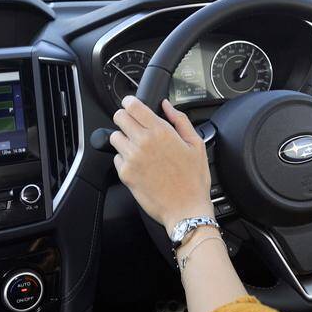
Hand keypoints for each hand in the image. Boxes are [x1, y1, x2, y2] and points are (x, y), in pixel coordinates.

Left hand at [110, 96, 213, 231]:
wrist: (185, 209)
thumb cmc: (193, 180)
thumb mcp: (196, 144)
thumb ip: (180, 120)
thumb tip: (167, 106)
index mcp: (161, 132)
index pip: (133, 105)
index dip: (130, 102)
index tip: (131, 104)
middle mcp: (143, 142)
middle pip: (119, 117)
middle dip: (125, 118)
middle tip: (135, 125)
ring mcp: (132, 159)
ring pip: (115, 137)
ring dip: (124, 138)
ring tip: (138, 147)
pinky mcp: (125, 174)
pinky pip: (117, 158)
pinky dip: (124, 158)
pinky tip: (139, 164)